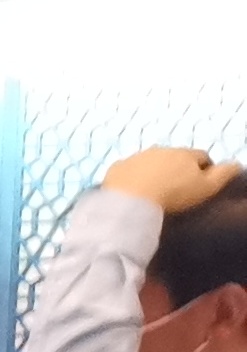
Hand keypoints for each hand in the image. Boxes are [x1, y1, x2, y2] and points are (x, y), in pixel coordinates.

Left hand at [101, 148, 240, 215]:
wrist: (131, 202)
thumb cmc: (174, 195)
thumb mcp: (207, 187)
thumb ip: (224, 174)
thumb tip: (236, 164)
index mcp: (185, 154)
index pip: (202, 157)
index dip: (204, 169)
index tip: (202, 183)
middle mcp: (161, 150)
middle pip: (175, 157)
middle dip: (178, 168)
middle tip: (176, 189)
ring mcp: (136, 157)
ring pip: (150, 161)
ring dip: (154, 171)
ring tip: (154, 191)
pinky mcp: (117, 168)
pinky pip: (127, 170)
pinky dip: (131, 177)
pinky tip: (131, 191)